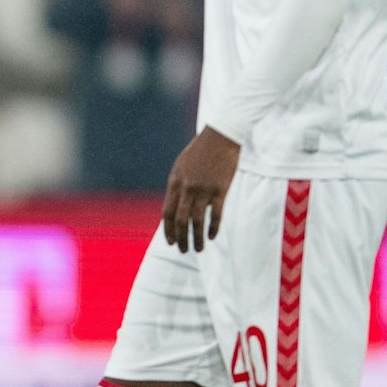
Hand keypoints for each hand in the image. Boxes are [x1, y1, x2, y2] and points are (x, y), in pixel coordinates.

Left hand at [161, 127, 240, 253]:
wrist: (220, 136)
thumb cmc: (201, 151)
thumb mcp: (181, 166)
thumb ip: (178, 186)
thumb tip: (175, 205)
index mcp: (174, 182)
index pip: (167, 212)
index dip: (168, 229)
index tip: (170, 241)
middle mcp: (186, 187)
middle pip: (179, 219)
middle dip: (180, 238)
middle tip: (183, 250)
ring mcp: (203, 189)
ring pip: (197, 220)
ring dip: (196, 237)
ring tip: (198, 249)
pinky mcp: (220, 189)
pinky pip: (215, 214)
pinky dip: (213, 227)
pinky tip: (212, 237)